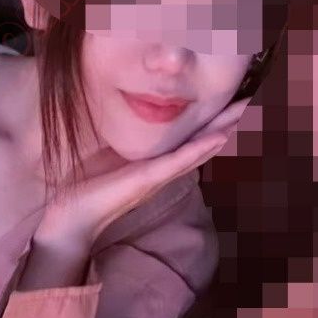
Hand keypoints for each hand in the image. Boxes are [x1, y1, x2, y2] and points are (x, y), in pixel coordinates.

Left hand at [35, 97, 248, 253]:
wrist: (71, 217)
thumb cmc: (86, 188)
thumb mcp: (106, 155)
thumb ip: (118, 140)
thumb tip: (119, 116)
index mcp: (154, 162)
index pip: (187, 137)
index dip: (207, 119)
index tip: (225, 99)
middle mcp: (162, 170)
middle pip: (200, 142)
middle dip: (223, 121)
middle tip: (246, 101)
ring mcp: (159, 176)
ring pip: (197, 150)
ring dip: (220, 130)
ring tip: (240, 112)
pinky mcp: (149, 180)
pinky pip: (180, 162)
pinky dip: (199, 149)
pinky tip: (217, 137)